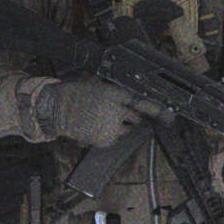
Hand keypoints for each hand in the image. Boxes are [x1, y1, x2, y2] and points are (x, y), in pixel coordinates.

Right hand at [35, 80, 161, 147]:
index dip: (153, 107)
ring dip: (121, 127)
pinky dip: (110, 135)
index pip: (140, 101)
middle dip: (132, 117)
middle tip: (121, 114)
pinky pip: (115, 139)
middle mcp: (116, 110)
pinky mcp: (105, 140)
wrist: (57, 109)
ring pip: (126, 129)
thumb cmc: (74, 94)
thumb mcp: (96, 84)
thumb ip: (114, 90)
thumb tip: (128, 95)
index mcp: (114, 94)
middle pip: (136, 117)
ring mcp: (111, 127)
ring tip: (104, 120)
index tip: (165, 112)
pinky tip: (98, 128)